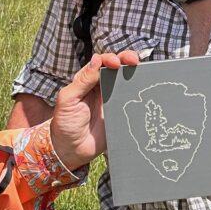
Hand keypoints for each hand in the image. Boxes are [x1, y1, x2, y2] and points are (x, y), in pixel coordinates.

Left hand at [49, 51, 139, 170]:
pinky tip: (145, 87)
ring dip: (134, 72)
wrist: (72, 150)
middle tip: (133, 60)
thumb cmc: (65, 123)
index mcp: (87, 80)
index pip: (100, 62)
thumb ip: (82, 81)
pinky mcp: (120, 111)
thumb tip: (96, 59)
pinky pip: (131, 99)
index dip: (109, 59)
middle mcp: (101, 86)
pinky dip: (138, 91)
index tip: (115, 63)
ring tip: (141, 69)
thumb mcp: (68, 100)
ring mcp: (112, 98)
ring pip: (125, 80)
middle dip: (125, 59)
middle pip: (116, 67)